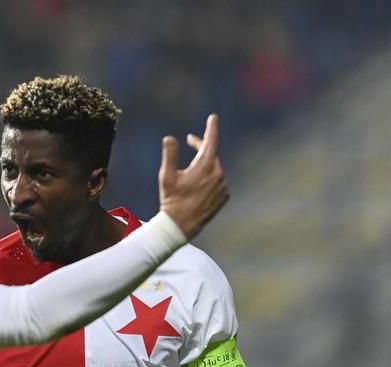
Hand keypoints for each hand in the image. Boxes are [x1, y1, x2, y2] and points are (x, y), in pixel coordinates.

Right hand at [158, 114, 228, 239]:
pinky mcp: (224, 196)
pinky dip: (209, 177)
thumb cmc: (172, 200)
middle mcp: (218, 174)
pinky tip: (197, 185)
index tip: (213, 117)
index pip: (211, 141)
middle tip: (190, 141)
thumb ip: (170, 155)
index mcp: (205, 166)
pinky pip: (218, 180)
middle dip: (201, 146)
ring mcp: (223, 186)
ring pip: (214, 167)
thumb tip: (169, 138)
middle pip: (211, 153)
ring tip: (191, 168)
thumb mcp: (166, 177)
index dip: (211, 128)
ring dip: (204, 163)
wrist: (180, 226)